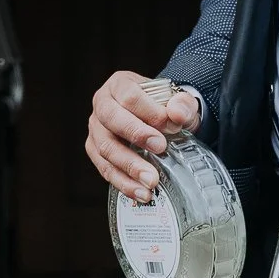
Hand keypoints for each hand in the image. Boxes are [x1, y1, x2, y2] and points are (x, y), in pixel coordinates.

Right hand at [86, 71, 200, 203]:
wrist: (157, 119)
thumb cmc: (165, 107)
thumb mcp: (179, 101)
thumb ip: (183, 104)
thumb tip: (177, 114)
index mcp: (120, 84)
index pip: (130, 96)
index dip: (150, 111)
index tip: (172, 125)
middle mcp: (102, 104)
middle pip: (112, 119)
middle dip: (136, 135)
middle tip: (160, 148)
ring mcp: (96, 129)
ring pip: (105, 148)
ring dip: (129, 166)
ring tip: (151, 181)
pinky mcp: (95, 151)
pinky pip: (104, 168)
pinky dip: (123, 182)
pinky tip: (140, 193)